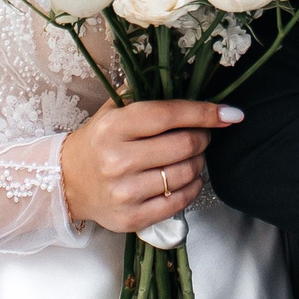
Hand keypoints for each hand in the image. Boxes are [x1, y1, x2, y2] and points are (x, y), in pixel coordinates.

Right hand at [60, 99, 240, 233]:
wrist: (68, 182)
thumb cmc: (98, 141)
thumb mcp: (112, 110)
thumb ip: (142, 93)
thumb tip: (187, 80)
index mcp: (113, 127)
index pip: (169, 115)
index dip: (204, 112)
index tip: (230, 113)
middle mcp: (117, 160)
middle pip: (184, 145)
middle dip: (203, 137)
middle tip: (203, 135)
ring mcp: (125, 192)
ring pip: (185, 174)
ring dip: (199, 163)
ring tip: (192, 156)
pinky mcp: (132, 218)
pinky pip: (179, 202)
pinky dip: (192, 187)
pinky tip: (188, 178)